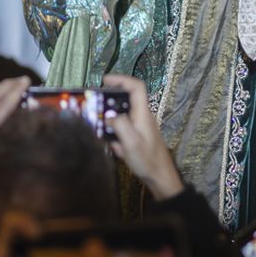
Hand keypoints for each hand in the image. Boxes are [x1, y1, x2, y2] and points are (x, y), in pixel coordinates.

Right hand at [102, 73, 182, 199]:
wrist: (160, 177)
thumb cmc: (147, 161)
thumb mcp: (131, 143)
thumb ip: (120, 125)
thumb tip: (109, 116)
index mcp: (143, 114)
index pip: (136, 87)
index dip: (121, 79)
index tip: (104, 80)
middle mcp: (143, 117)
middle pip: (127, 98)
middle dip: (110, 99)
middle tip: (95, 103)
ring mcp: (141, 126)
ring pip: (123, 114)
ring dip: (111, 118)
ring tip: (99, 125)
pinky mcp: (138, 136)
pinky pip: (124, 128)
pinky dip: (115, 133)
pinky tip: (112, 145)